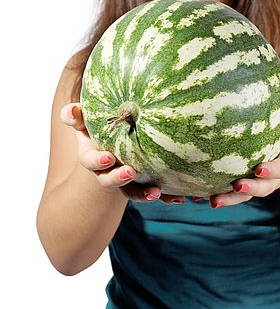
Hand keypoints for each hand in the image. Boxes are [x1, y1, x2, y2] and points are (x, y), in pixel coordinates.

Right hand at [60, 103, 186, 204]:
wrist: (115, 136)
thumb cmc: (98, 123)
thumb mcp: (84, 118)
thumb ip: (75, 115)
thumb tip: (72, 110)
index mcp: (93, 155)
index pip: (90, 161)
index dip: (97, 161)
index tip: (108, 158)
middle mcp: (108, 171)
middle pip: (109, 181)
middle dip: (118, 179)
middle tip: (129, 173)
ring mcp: (126, 178)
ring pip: (132, 191)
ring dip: (143, 194)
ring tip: (156, 192)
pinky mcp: (143, 182)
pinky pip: (153, 191)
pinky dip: (166, 197)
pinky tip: (179, 198)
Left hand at [207, 105, 279, 208]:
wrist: (279, 136)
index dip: (272, 171)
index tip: (258, 169)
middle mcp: (273, 178)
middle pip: (263, 188)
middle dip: (250, 189)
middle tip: (237, 186)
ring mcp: (256, 182)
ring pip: (243, 195)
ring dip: (229, 199)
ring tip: (212, 200)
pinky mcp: (241, 183)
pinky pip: (228, 191)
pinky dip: (213, 193)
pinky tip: (195, 196)